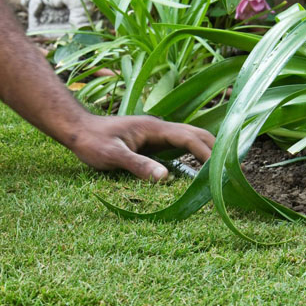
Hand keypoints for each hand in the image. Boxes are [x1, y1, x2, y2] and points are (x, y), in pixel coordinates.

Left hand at [68, 115, 214, 180]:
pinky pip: (178, 148)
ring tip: (219, 172)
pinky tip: (195, 171)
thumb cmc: (92, 142)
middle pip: (196, 135)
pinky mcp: (151, 143)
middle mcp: (159, 128)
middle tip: (229, 171)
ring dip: (205, 152)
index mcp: (155, 128)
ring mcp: (156, 135)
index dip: (207, 154)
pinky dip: (191, 157)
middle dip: (215, 150)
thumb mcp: (113, 156)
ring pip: (189, 140)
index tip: (219, 171)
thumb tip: (165, 178)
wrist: (77, 130)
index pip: (190, 138)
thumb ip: (138, 165)